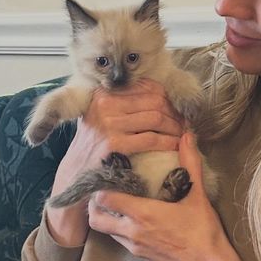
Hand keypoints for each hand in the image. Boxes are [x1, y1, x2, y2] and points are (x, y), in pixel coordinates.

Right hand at [46, 80, 183, 246]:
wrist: (75, 173)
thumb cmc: (93, 146)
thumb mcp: (101, 118)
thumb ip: (123, 104)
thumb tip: (161, 96)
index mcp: (104, 94)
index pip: (146, 87)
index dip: (168, 98)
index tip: (178, 111)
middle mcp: (104, 104)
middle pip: (154, 101)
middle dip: (174, 113)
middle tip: (185, 124)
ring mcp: (108, 123)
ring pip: (156, 118)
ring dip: (175, 127)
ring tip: (182, 135)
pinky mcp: (114, 143)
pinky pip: (151, 139)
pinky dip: (168, 142)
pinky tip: (175, 146)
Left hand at [88, 131, 254, 260]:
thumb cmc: (204, 232)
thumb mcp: (198, 195)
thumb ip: (190, 163)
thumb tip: (186, 136)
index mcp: (143, 214)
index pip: (105, 198)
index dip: (101, 185)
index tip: (108, 173)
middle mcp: (133, 231)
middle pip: (95, 217)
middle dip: (94, 203)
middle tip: (104, 188)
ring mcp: (134, 245)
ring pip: (104, 229)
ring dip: (105, 215)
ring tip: (115, 200)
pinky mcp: (139, 255)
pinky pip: (118, 239)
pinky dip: (116, 227)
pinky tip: (130, 216)